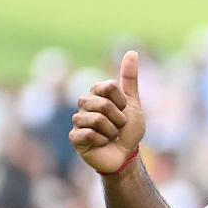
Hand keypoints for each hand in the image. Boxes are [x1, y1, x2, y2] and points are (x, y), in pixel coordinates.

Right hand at [72, 50, 146, 174]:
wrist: (125, 156)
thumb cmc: (128, 131)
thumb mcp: (133, 103)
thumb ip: (129, 79)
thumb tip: (131, 51)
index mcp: (96, 94)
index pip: (108, 87)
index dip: (121, 102)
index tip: (123, 110)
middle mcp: (84, 105)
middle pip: (103, 103)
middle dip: (118, 119)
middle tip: (118, 127)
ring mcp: (78, 120)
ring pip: (97, 119)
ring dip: (111, 131)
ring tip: (111, 136)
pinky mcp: (74, 137)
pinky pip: (88, 134)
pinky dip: (101, 141)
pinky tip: (101, 144)